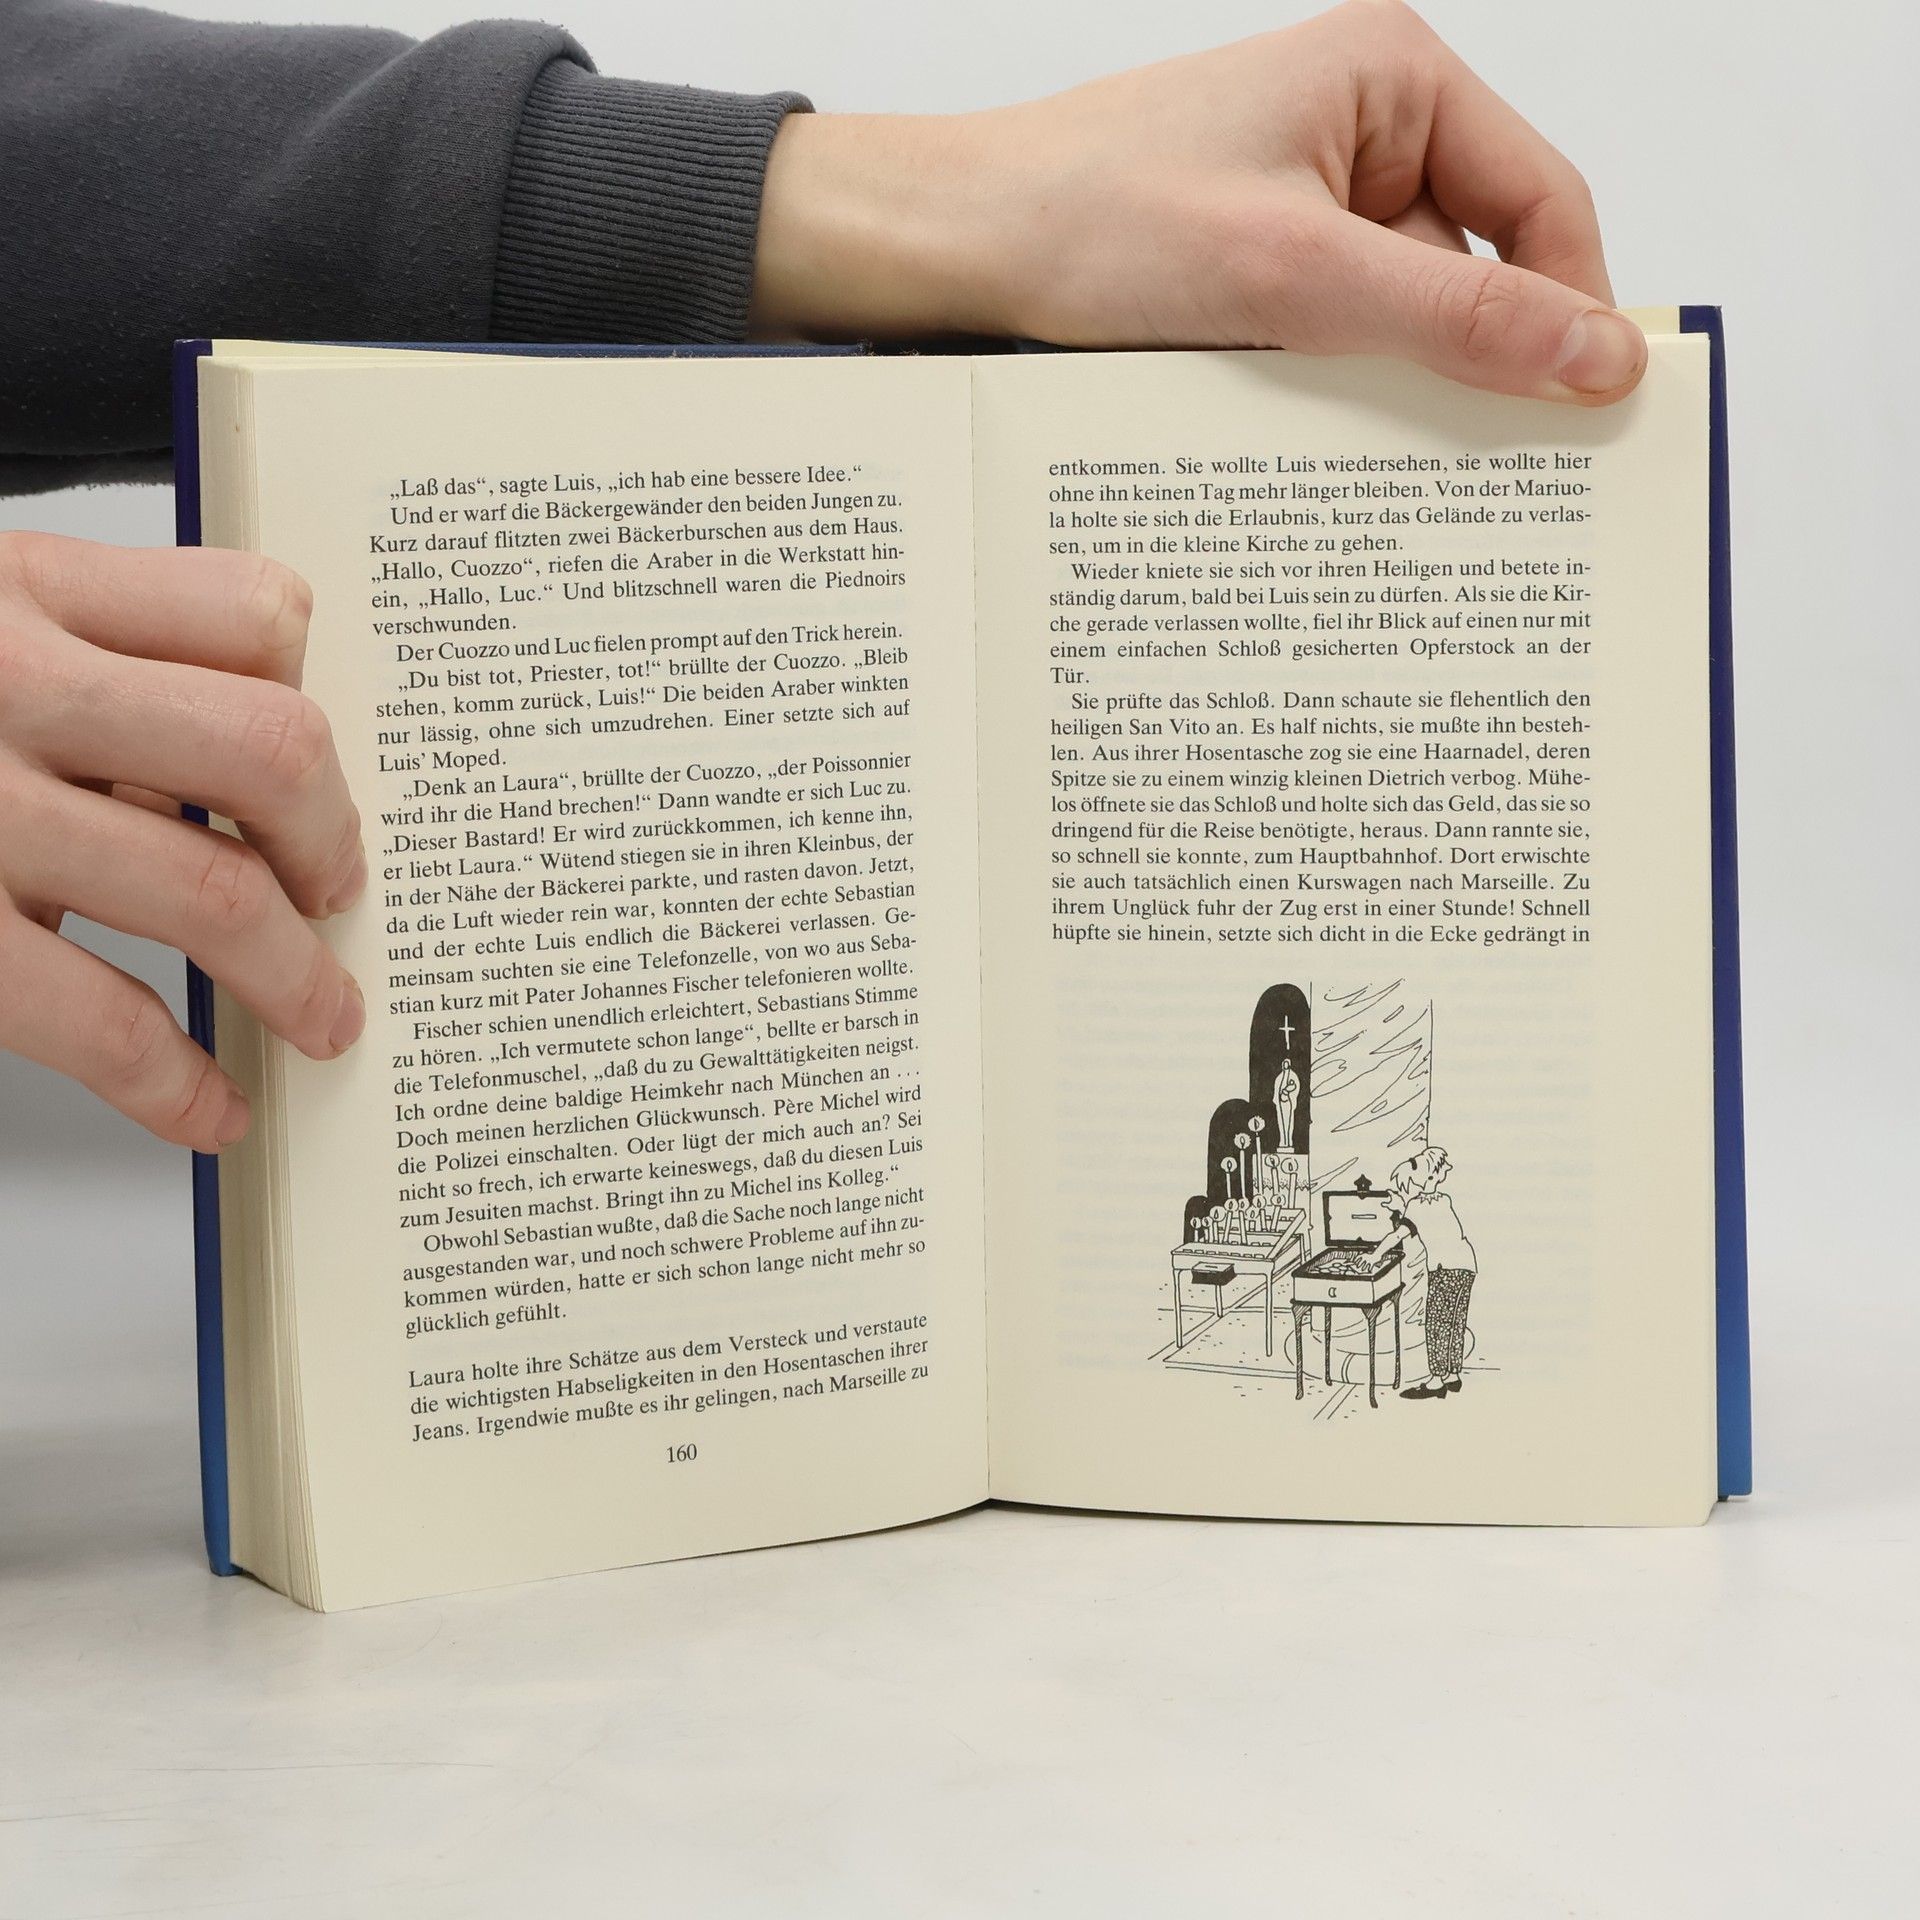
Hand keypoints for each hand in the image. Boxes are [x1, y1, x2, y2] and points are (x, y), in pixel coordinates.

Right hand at [0, 534, 366, 1150]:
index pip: (253, 614)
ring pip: (213, 891)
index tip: (319, 777)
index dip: (315, 699)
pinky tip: (208, 1106)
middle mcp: (3, 688)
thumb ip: (79, 650)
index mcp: (21, 591)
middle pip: (271, 749)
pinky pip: (100, 1019)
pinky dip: (178, 1082)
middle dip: (334, 842)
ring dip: (298, 977)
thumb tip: (241, 763)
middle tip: (340, 895)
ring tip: (320, 1017)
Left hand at [751, 0, 1643, 403]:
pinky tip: (1297, 437)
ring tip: (1347, 445)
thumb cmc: (1090, 218)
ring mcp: (1304, 203)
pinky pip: (1331, 341)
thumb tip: (1598, 356)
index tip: (1587, 413)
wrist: (949, 252)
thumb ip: (1453, 318)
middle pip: (1476, 270)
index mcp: (1392, 81)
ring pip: (1398, 321)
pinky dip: (1326, 394)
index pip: (1543, 202)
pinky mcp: (1256, 268)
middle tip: (1482, 469)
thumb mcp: (1293, 275)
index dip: (1571, 308)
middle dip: (1470, 364)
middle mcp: (1360, 132)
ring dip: (1383, 389)